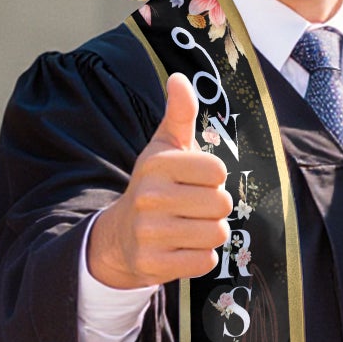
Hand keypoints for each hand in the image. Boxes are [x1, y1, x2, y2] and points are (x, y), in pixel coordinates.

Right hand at [85, 74, 232, 288]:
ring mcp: (150, 233)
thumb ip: (180, 113)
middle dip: (214, 208)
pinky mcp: (154, 264)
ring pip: (216, 234)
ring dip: (210, 233)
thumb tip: (180, 78)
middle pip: (222, 204)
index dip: (213, 178)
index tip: (193, 181)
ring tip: (188, 227)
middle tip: (192, 207)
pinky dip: (201, 257)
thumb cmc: (154, 185)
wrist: (120, 235)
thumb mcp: (164, 148)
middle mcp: (150, 196)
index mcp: (157, 164)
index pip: (218, 170)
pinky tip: (181, 248)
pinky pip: (205, 262)